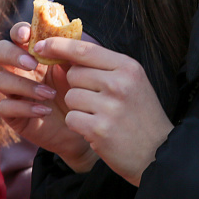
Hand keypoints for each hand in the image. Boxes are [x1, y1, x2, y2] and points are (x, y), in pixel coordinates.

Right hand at [0, 22, 98, 171]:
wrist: (84, 122)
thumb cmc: (80, 89)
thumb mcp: (77, 67)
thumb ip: (69, 50)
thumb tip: (59, 33)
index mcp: (34, 52)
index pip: (17, 34)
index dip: (18, 31)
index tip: (27, 35)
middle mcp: (19, 68)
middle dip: (13, 55)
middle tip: (33, 64)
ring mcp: (13, 90)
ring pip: (1, 80)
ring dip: (26, 85)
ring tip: (50, 93)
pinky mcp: (12, 114)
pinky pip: (6, 107)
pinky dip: (26, 107)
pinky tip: (45, 110)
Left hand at [34, 37, 173, 186]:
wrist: (158, 154)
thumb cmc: (141, 115)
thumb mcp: (131, 82)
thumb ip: (103, 67)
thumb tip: (64, 53)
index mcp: (128, 67)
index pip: (85, 49)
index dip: (59, 45)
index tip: (41, 45)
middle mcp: (120, 83)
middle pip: (74, 74)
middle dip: (78, 86)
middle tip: (99, 101)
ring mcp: (110, 106)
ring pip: (71, 96)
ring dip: (79, 108)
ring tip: (102, 117)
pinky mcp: (99, 129)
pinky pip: (72, 118)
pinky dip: (79, 125)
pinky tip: (97, 130)